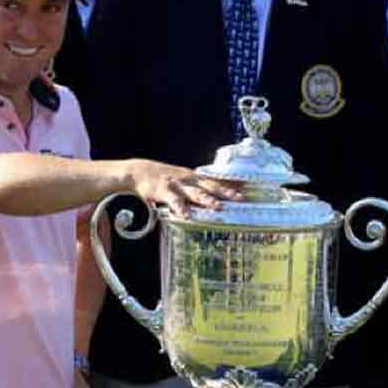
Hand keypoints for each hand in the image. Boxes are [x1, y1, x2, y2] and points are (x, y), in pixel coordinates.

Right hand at [126, 159, 243, 215]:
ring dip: (207, 200)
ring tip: (218, 207)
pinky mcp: (163, 191)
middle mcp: (189, 180)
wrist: (139, 171)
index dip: (232, 183)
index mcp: (194, 178)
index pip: (217, 180)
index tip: (249, 187)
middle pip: (211, 186)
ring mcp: (177, 185)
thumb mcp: (182, 180)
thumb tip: (213, 197)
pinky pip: (174, 201)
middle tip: (241, 198)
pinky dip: (181, 209)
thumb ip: (196, 188)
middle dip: (226, 192)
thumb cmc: (163, 178)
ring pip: (195, 193)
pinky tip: (187, 216)